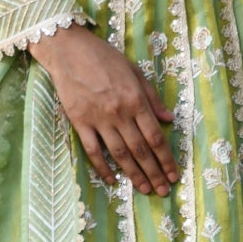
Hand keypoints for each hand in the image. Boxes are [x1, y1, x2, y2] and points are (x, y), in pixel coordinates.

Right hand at [29, 24, 179, 194]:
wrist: (69, 51)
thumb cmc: (105, 58)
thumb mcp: (135, 72)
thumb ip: (152, 98)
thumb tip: (169, 119)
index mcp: (136, 100)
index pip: (155, 137)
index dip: (166, 159)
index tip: (173, 175)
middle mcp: (120, 113)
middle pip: (140, 150)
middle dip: (154, 173)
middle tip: (162, 191)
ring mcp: (98, 119)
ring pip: (120, 154)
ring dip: (134, 174)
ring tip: (144, 189)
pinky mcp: (79, 122)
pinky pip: (93, 150)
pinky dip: (103, 167)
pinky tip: (112, 179)